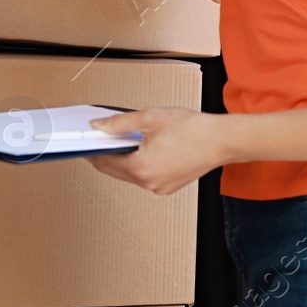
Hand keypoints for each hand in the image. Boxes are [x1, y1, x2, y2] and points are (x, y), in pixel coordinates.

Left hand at [86, 108, 232, 194]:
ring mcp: (159, 187)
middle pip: (114, 170)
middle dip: (104, 155)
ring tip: (120, 140)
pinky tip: (139, 149)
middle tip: (97, 139)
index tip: (84, 141)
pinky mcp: (168, 186)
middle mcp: (148, 183)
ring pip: (129, 174)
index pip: (104, 161)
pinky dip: (138, 164)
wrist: (221, 141)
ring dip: (122, 159)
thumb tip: (98, 127)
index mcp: (141, 168)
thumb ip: (119, 123)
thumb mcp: (149, 118)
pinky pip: (145, 177)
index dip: (92, 149)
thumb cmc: (192, 129)